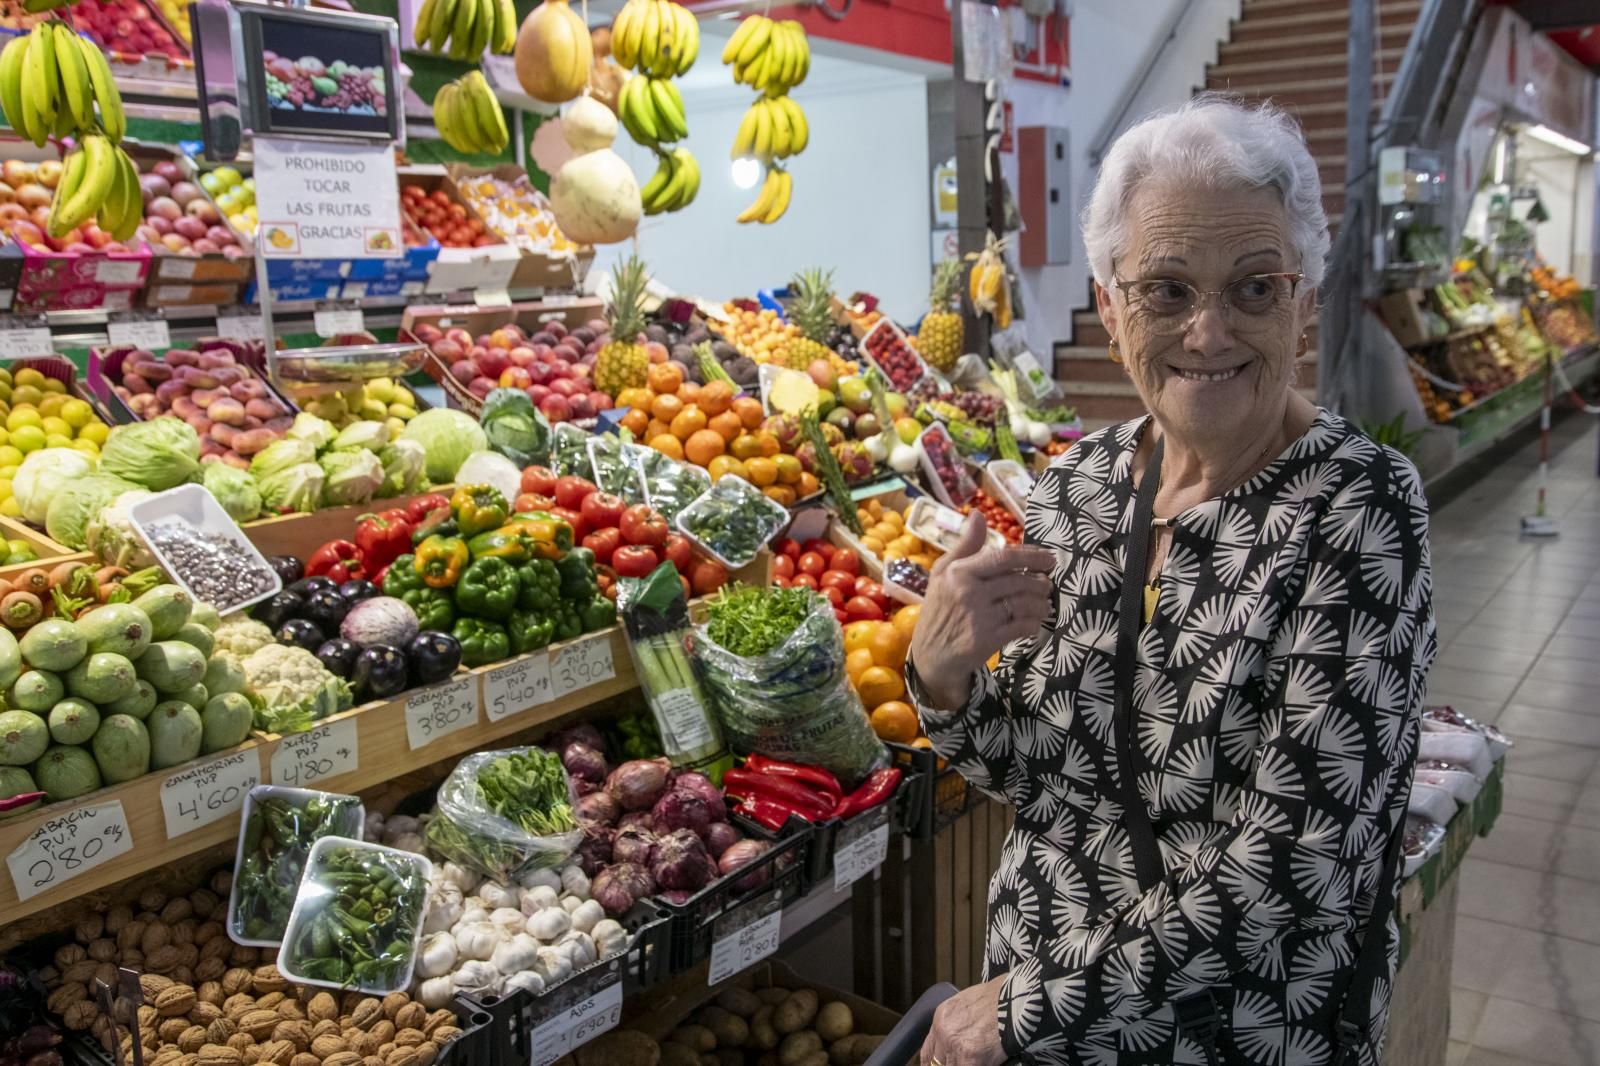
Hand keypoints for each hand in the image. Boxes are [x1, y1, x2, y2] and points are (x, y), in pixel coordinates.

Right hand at [910, 511, 1053, 709]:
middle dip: (1040, 583)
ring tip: (1044, 604)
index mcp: (959, 572)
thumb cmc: (940, 609)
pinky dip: (1034, 624)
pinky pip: (1022, 626)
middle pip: (1019, 581)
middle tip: (1048, 585)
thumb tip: (978, 513)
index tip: (1050, 559)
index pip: (1003, 558)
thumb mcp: (943, 573)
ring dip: (1041, 604)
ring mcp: (978, 617)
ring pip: (1025, 603)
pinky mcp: (987, 640)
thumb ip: (965, 545)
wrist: (930, 655)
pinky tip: (1034, 622)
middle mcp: (968, 592)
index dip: (1031, 556)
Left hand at [920, 976, 1006, 1065]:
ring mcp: (956, 1047)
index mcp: (941, 1018)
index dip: (932, 1064)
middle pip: (938, 1064)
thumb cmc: (998, 997)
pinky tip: (985, 1063)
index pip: (927, 1052)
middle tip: (961, 1060)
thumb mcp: (966, 1003)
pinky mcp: (972, 1058)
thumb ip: (955, 1023)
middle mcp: (944, 1033)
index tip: (938, 1065)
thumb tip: (957, 1039)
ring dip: (962, 1065)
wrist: (1015, 998)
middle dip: (949, 1064)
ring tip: (974, 1060)